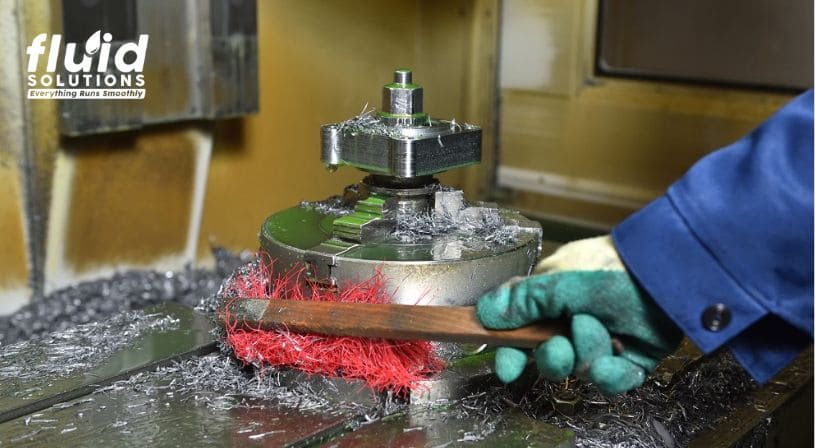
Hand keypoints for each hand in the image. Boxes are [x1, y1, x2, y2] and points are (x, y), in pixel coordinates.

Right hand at [476, 235, 682, 393]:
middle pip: (549, 359)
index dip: (511, 354)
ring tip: (598, 326)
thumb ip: (521, 300)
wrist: (663, 274)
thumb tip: (483, 313)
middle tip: (559, 345)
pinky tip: (615, 351)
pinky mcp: (629, 361)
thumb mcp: (558, 280)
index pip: (521, 334)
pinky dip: (611, 371)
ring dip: (586, 350)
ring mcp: (602, 344)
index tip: (507, 367)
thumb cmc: (610, 267)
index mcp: (551, 302)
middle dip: (552, 357)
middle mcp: (573, 325)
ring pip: (580, 369)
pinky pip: (610, 381)